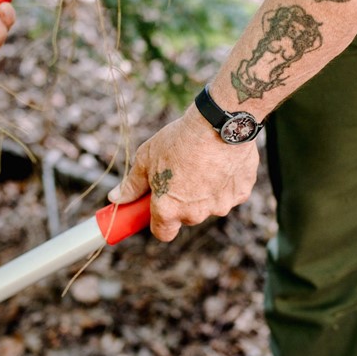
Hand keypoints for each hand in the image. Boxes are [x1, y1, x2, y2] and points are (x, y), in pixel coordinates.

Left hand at [108, 111, 258, 241]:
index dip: (159, 221)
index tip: (158, 207)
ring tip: (203, 163)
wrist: (219, 122)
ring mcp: (221, 205)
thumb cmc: (178, 140)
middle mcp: (195, 214)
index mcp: (169, 210)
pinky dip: (226, 182)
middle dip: (183, 201)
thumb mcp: (147, 159)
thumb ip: (132, 185)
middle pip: (187, 216)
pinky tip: (221, 161)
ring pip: (210, 204)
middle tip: (181, 174)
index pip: (163, 233)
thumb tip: (115, 198)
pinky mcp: (241, 194)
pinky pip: (230, 193)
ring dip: (206, 191)